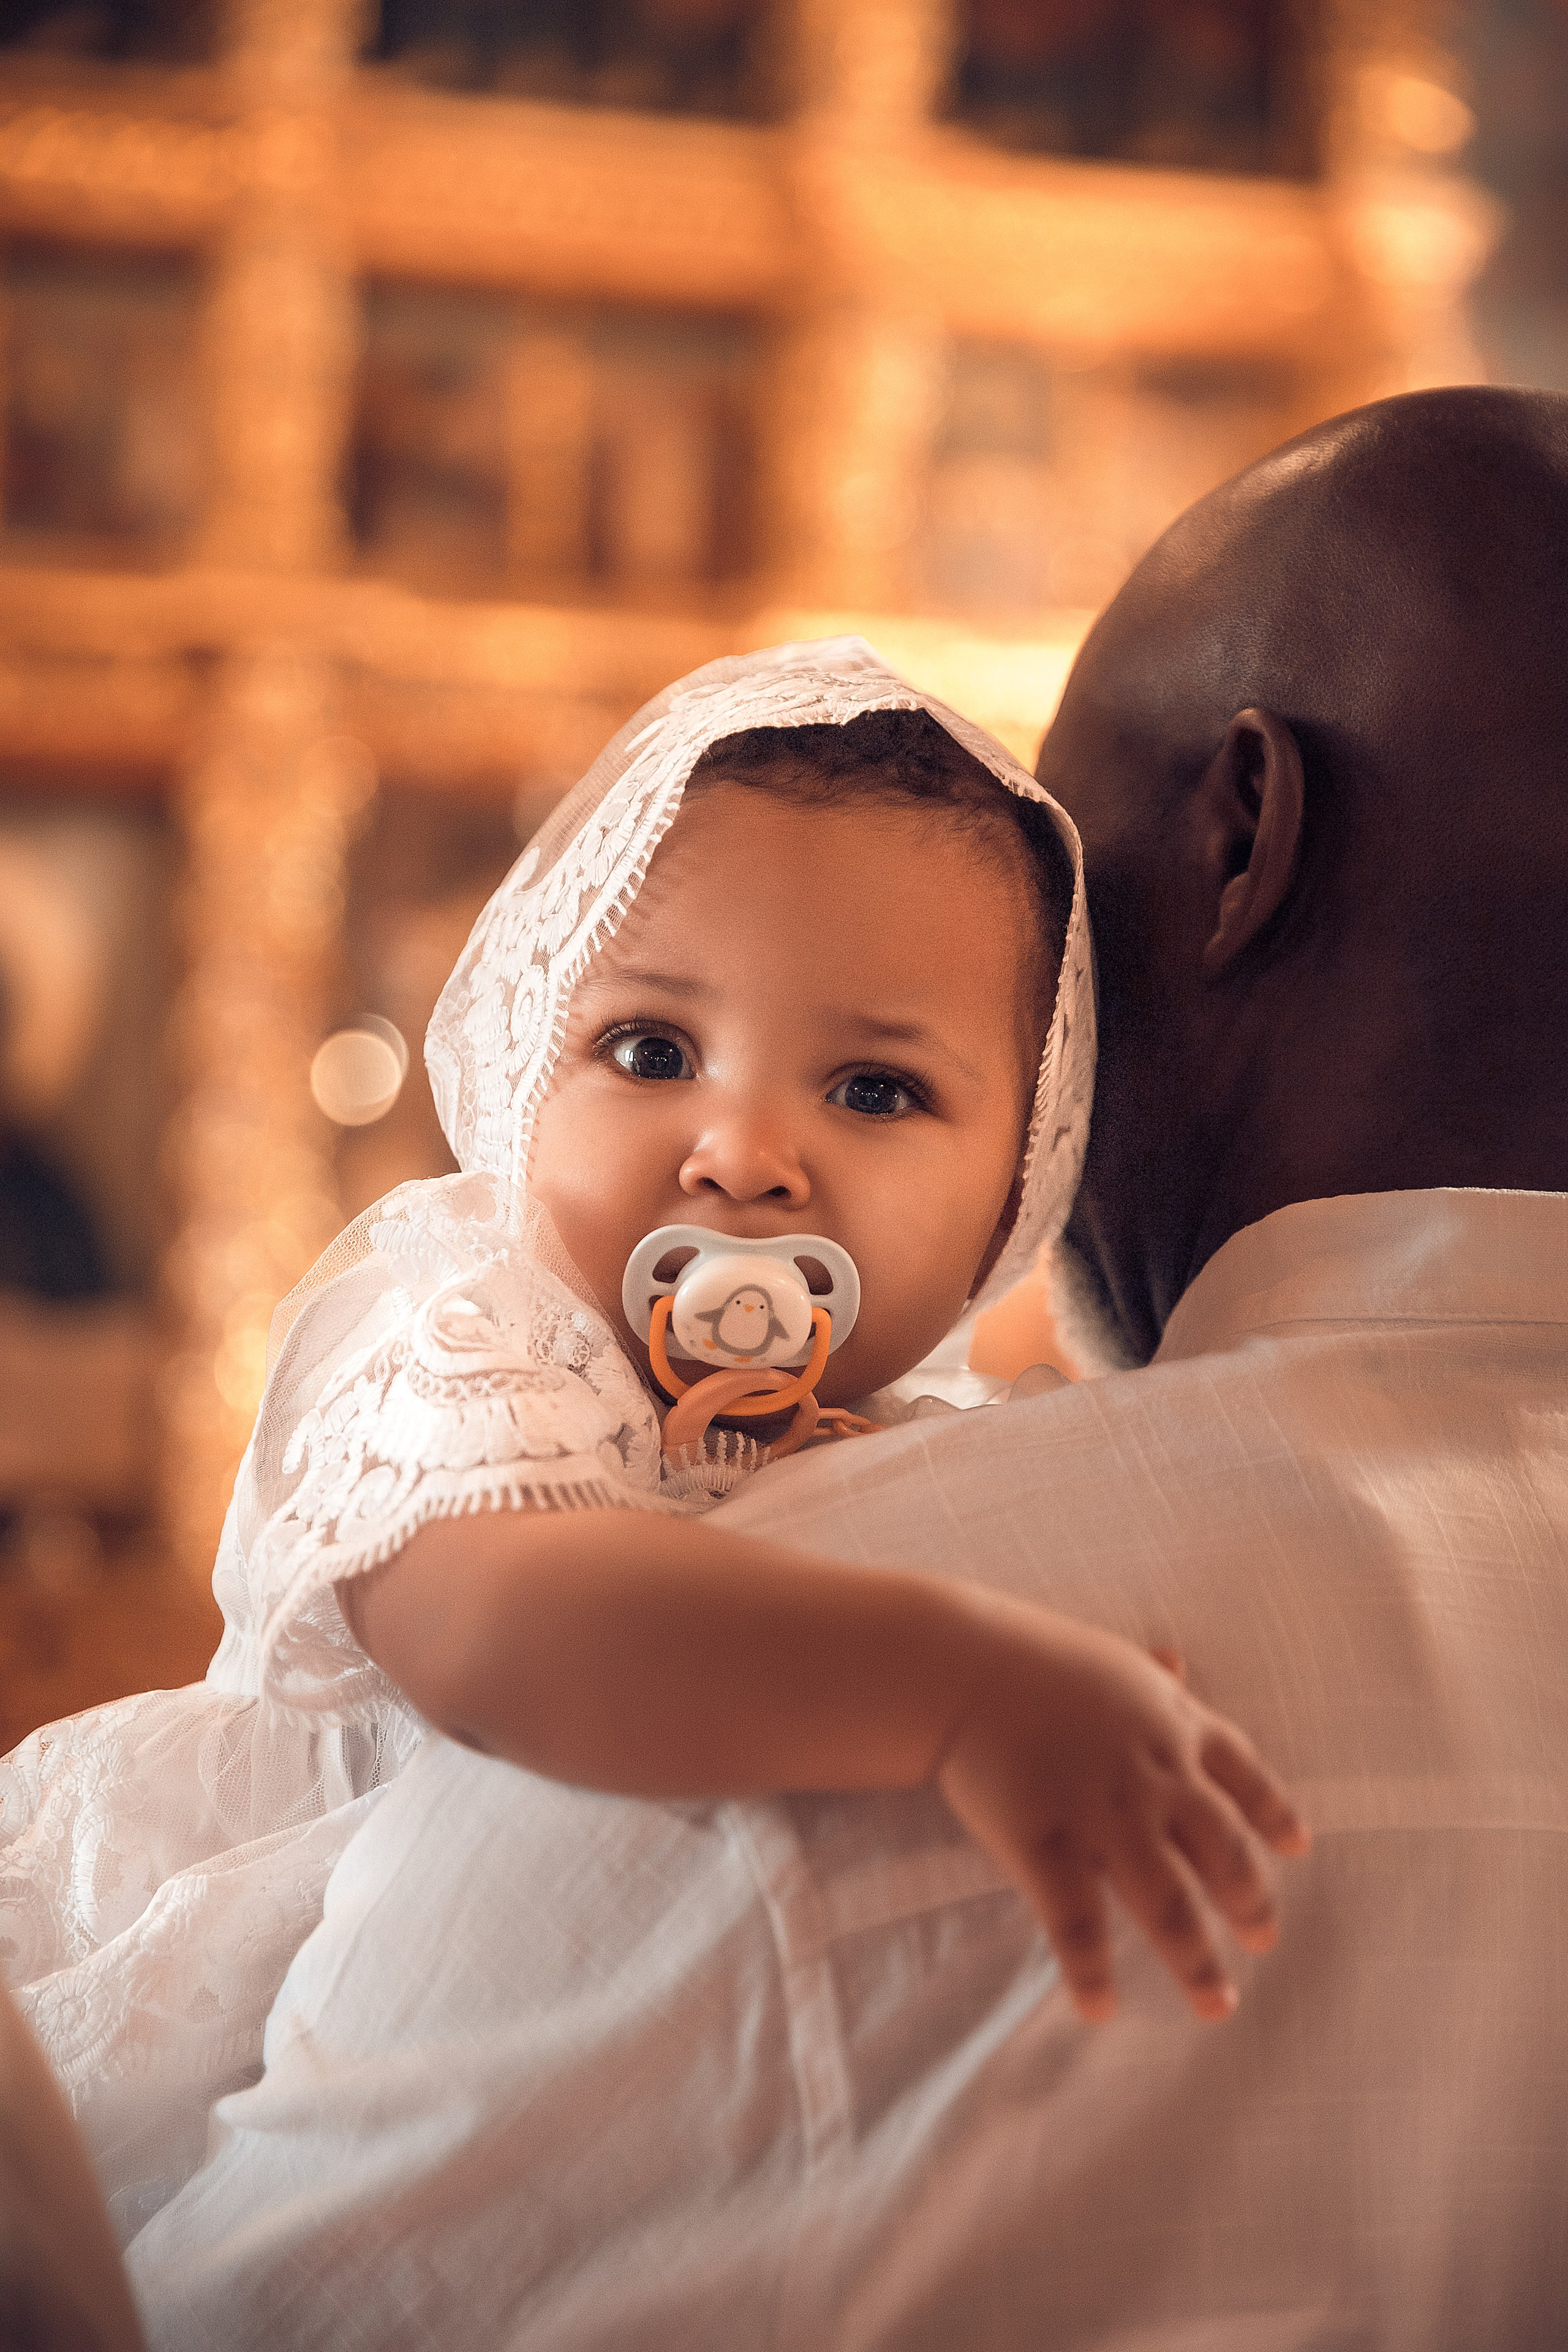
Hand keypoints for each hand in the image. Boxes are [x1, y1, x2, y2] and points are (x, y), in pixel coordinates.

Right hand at [934, 1595, 1308, 2024]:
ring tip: (1216, 2004)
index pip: (1245, 1778)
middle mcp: (1154, 1777)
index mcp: (1172, 1727)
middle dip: (1250, 1903)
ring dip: (1196, 1962)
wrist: (959, 1665)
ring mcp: (1103, 1814)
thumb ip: (1149, 1671)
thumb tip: (1178, 1659)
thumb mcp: (1107, 1656)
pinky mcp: (1046, 1844)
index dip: (1273, 1816)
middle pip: (1223, 1853)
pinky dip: (1091, 1973)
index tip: (1298, 1849)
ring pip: (1167, 1904)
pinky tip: (1100, 2009)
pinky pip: (1076, 1924)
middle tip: (1263, 1940)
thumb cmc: (1028, 1658)